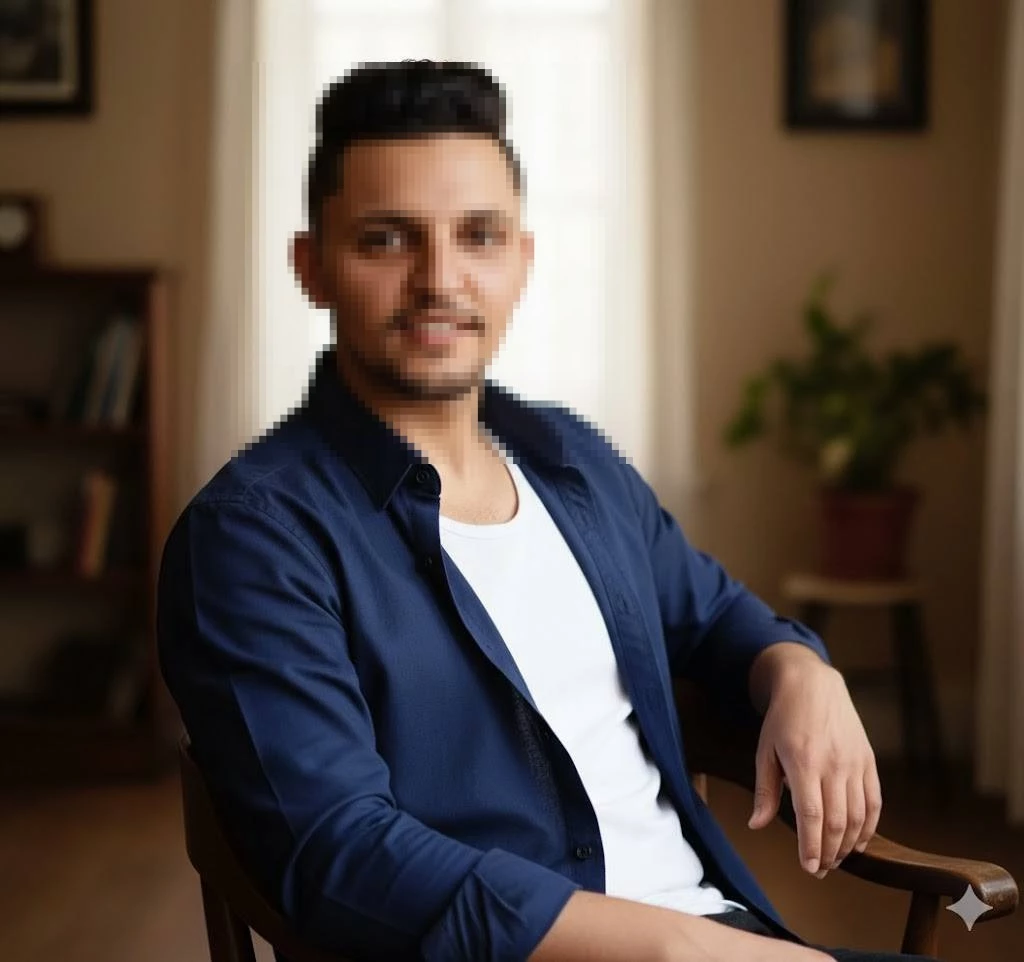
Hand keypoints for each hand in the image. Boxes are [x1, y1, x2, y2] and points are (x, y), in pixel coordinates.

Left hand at [747, 658, 881, 877]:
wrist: (813, 685)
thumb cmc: (783, 719)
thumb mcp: (765, 751)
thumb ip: (765, 791)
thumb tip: (757, 824)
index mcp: (803, 763)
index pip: (811, 816)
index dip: (811, 847)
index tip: (809, 868)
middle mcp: (833, 765)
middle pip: (836, 822)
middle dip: (829, 853)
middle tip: (820, 868)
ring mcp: (855, 763)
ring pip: (858, 817)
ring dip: (848, 844)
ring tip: (835, 858)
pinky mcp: (868, 761)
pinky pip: (874, 802)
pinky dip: (869, 827)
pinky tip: (858, 842)